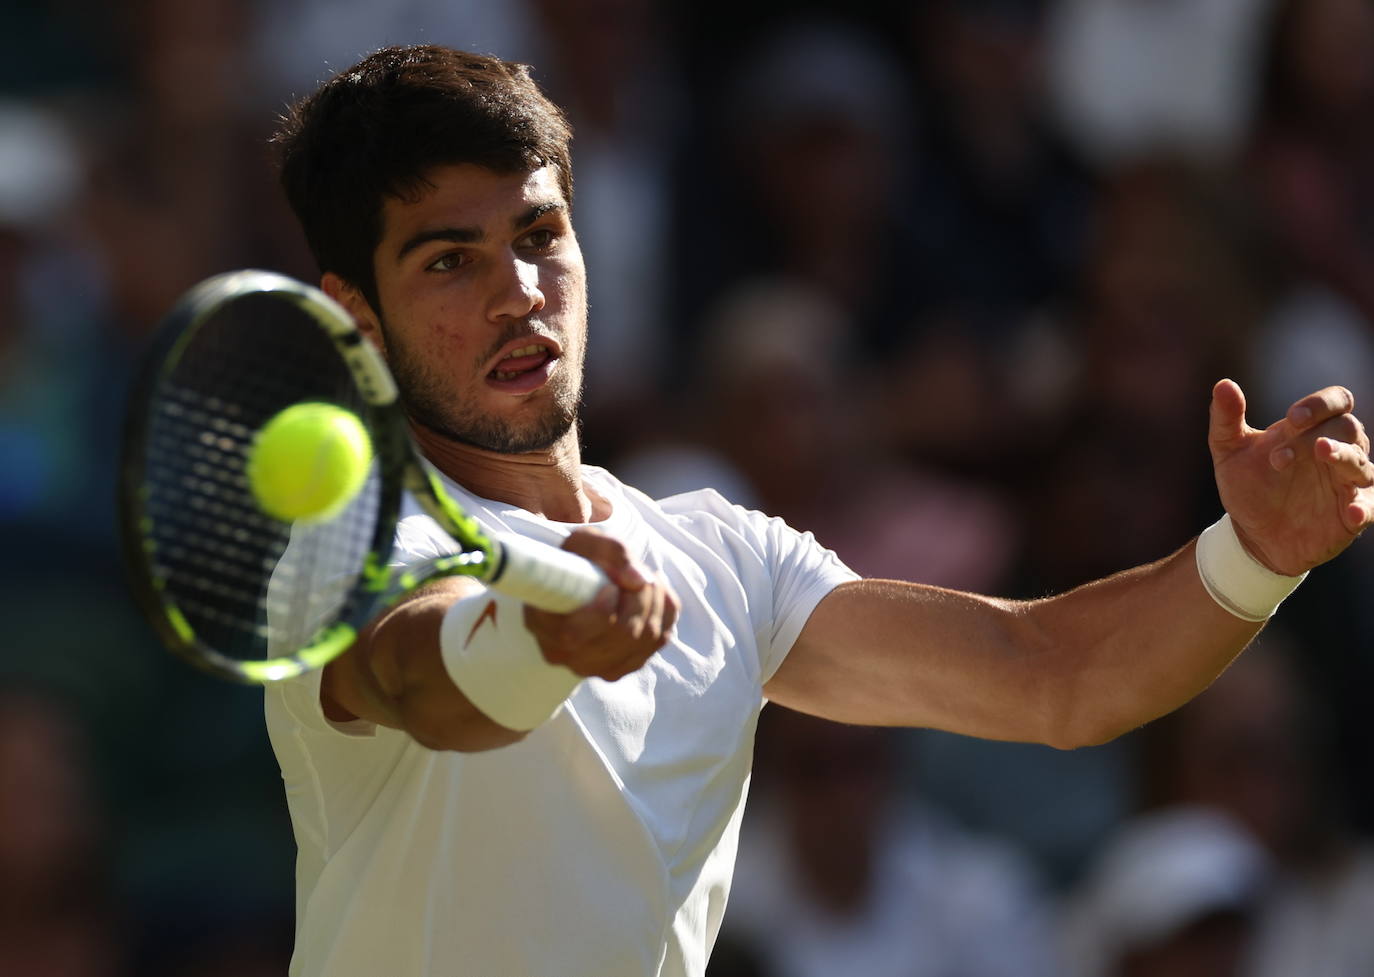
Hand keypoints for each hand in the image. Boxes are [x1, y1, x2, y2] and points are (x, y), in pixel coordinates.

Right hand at [524, 529, 678, 680]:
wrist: (584, 580)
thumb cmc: (578, 560)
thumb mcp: (586, 542)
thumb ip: (612, 552)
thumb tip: (639, 580)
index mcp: (545, 627)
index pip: (575, 635)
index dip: (602, 610)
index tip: (610, 586)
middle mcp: (570, 657)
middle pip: (623, 634)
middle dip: (639, 596)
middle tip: (637, 573)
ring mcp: (601, 667)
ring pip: (647, 637)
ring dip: (654, 600)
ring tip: (644, 579)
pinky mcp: (629, 664)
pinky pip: (661, 639)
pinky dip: (664, 611)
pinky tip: (651, 596)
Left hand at [1209, 379, 1373, 573]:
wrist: (1251, 535)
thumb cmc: (1248, 487)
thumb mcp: (1229, 452)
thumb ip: (1226, 419)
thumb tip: (1224, 384)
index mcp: (1311, 430)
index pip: (1337, 402)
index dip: (1321, 403)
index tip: (1293, 417)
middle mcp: (1337, 452)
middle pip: (1348, 429)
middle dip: (1318, 435)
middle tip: (1280, 456)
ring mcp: (1347, 483)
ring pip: (1362, 463)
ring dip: (1343, 457)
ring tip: (1322, 453)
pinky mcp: (1352, 516)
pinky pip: (1369, 508)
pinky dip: (1363, 508)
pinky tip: (1350, 512)